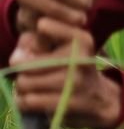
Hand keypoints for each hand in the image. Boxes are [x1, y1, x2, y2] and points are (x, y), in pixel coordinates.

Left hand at [8, 17, 122, 128]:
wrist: (100, 98)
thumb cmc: (72, 68)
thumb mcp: (60, 46)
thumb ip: (34, 41)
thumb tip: (18, 58)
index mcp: (81, 39)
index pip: (43, 26)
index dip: (33, 39)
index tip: (40, 48)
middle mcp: (79, 59)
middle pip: (25, 62)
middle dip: (22, 69)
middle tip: (30, 73)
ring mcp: (74, 82)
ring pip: (24, 82)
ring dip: (22, 87)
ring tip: (31, 87)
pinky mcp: (66, 103)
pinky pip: (28, 101)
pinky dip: (24, 101)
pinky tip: (31, 99)